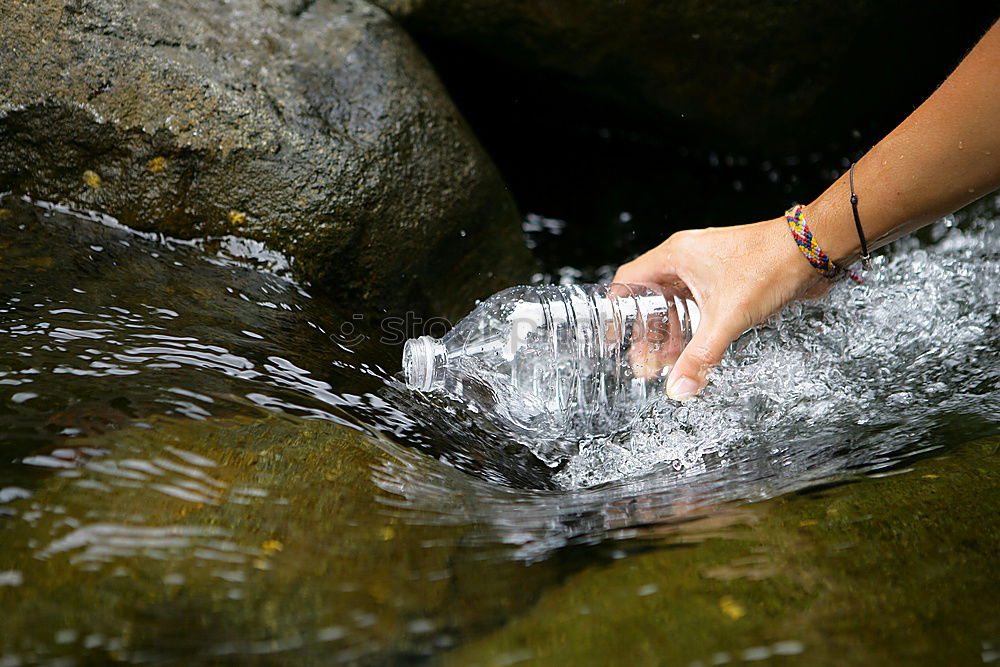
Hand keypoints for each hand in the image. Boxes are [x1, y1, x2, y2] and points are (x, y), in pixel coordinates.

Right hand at [614, 217, 823, 399]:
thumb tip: (678, 389)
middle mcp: (687, 257)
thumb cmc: (769, 266)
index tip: (615, 338)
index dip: (617, 311)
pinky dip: (694, 323)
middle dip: (647, 332)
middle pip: (651, 296)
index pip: (628, 281)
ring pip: (677, 300)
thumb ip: (700, 357)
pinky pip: (699, 300)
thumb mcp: (727, 319)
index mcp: (675, 256)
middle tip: (646, 362)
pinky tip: (697, 345)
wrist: (814, 248)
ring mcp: (708, 265)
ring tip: (669, 360)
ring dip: (671, 329)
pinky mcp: (728, 274)